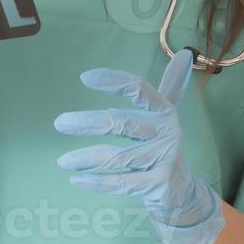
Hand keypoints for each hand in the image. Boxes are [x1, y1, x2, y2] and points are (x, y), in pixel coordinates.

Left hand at [53, 48, 225, 243]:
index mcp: (165, 111)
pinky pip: (121, 182)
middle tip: (59, 123)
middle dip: (88, 122)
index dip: (113, 81)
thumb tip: (185, 53)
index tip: (84, 77)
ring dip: (86, 158)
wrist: (182, 190)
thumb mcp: (165, 116)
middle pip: (122, 123)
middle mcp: (168, 132)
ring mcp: (165, 159)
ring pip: (117, 156)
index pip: (139, 89)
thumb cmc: (162, 146)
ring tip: (63, 161)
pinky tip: (76, 179)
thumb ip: (170, 86)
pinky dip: (97, 182)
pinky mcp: (159, 183)